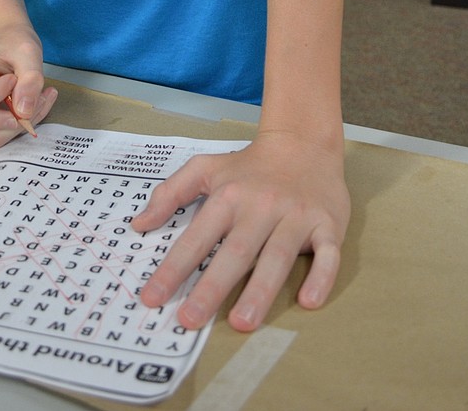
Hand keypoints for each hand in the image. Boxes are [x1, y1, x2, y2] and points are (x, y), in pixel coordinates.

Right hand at [0, 20, 57, 146]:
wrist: (14, 45)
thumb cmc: (14, 45)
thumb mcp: (27, 53)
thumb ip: (30, 78)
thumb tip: (24, 112)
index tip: (13, 80)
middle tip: (23, 109)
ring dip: (17, 126)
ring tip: (38, 100)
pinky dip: (21, 127)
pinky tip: (35, 105)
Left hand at [132, 129, 349, 330]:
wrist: (303, 144)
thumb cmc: (249, 166)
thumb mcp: (205, 169)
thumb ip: (170, 193)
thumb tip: (138, 225)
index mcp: (229, 196)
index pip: (197, 237)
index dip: (173, 268)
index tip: (152, 298)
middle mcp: (261, 206)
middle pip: (235, 251)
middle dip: (212, 287)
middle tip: (190, 320)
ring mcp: (296, 216)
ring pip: (278, 255)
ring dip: (260, 290)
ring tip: (242, 322)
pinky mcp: (327, 224)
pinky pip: (328, 253)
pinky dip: (321, 277)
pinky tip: (308, 301)